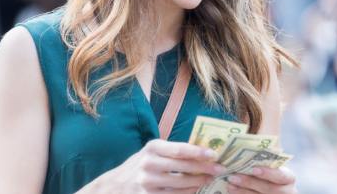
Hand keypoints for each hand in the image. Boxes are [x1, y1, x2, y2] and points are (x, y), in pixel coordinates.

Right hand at [79, 139, 225, 193]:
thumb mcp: (154, 151)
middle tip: (220, 168)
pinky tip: (197, 189)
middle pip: (183, 167)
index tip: (214, 154)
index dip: (199, 152)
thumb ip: (174, 150)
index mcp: (152, 147)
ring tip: (210, 178)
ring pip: (181, 184)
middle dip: (204, 168)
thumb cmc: (143, 163)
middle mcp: (148, 164)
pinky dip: (188, 192)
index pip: (180, 150)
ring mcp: (147, 182)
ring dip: (199, 182)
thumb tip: (204, 150)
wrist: (117, 185)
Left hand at [226, 166, 296, 193]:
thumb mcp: (269, 166)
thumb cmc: (268, 174)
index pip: (282, 176)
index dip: (269, 172)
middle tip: (233, 175)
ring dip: (242, 191)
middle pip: (269, 189)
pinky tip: (230, 191)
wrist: (269, 191)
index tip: (254, 167)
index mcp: (288, 178)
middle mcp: (286, 192)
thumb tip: (241, 142)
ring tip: (228, 182)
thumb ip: (261, 159)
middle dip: (250, 182)